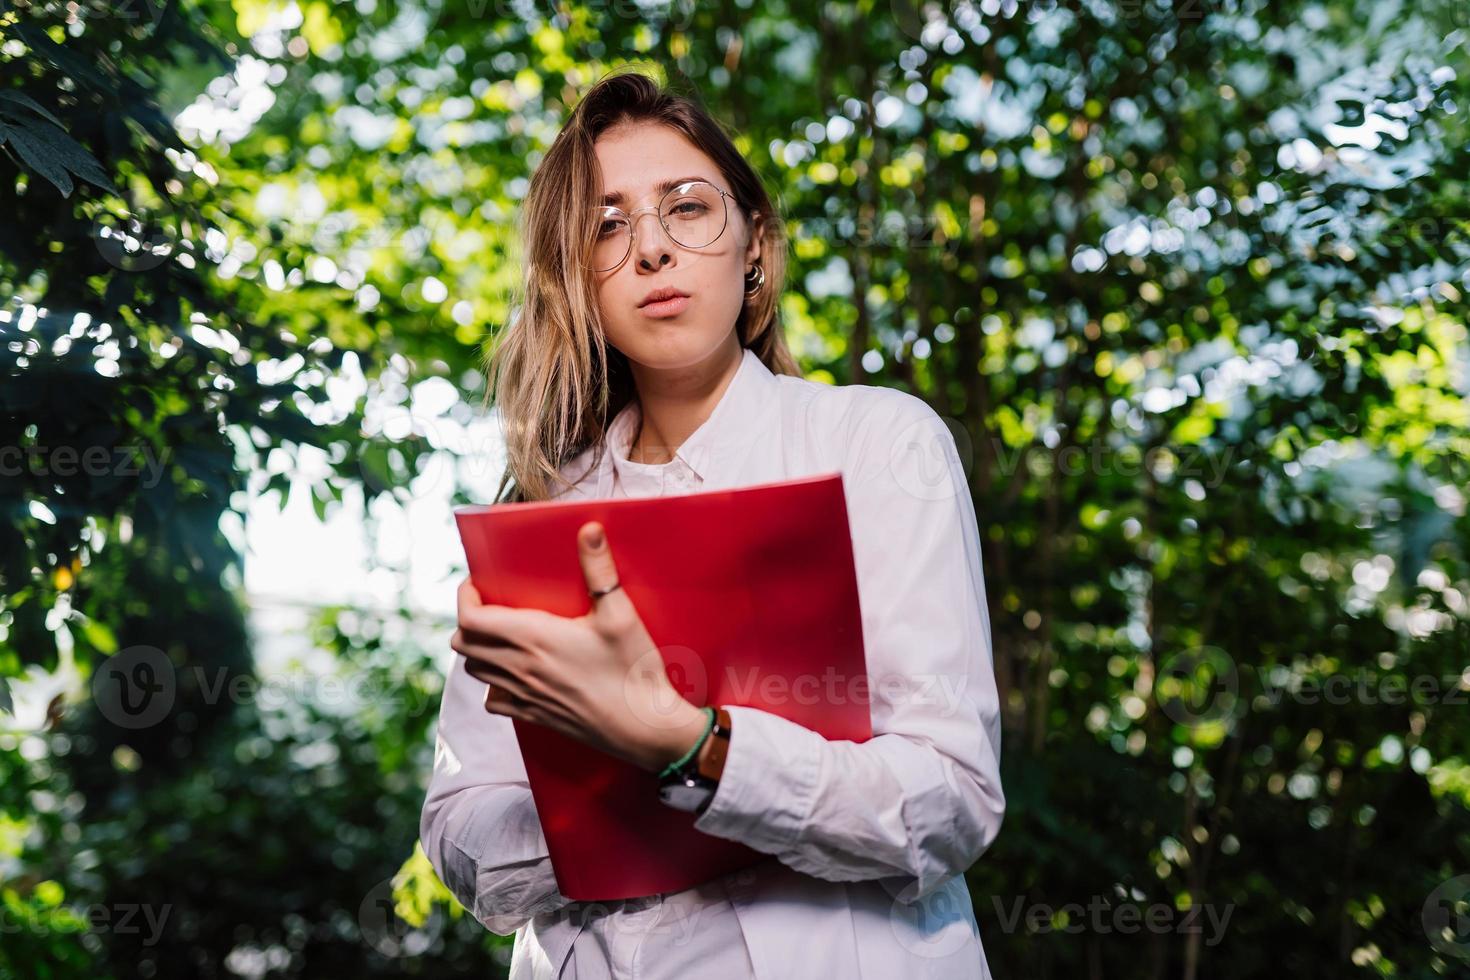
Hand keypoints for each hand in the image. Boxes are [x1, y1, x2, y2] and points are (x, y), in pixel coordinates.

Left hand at [452, 521, 712, 772]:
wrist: (644, 727)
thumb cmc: (633, 669)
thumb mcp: (620, 613)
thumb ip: (599, 570)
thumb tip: (589, 528)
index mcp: (534, 637)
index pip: (470, 618)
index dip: (464, 597)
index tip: (477, 583)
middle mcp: (520, 667)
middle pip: (464, 644)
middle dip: (468, 620)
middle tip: (490, 605)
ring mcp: (525, 696)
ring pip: (475, 671)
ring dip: (478, 650)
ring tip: (500, 635)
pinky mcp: (535, 716)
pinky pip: (493, 702)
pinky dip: (492, 685)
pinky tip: (514, 674)